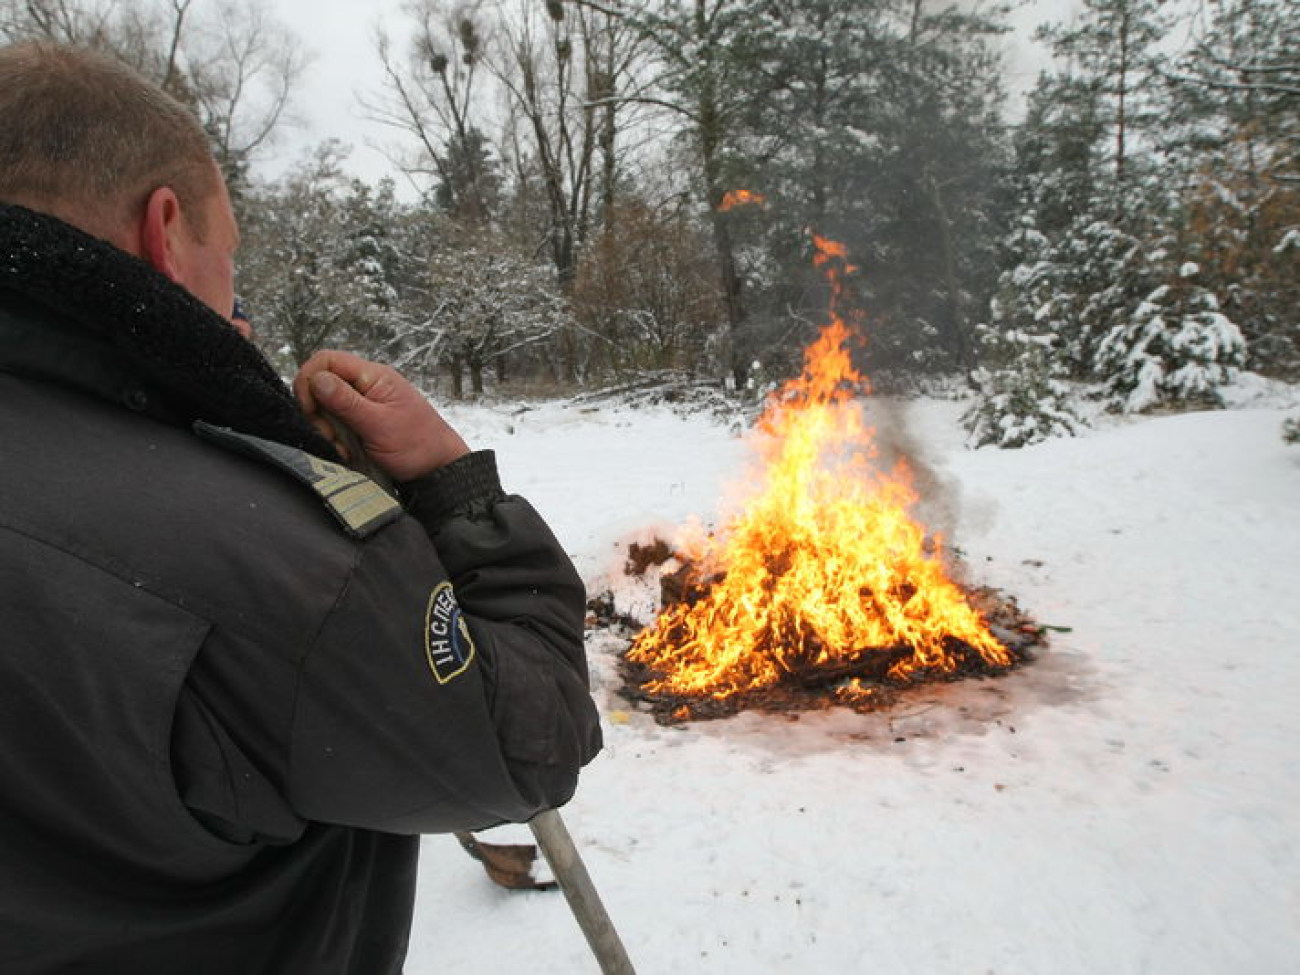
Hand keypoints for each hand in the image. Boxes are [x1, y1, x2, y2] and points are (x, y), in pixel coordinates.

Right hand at [293, 350, 469, 481]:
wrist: (438, 469)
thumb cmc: (418, 445)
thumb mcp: (378, 424)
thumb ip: (346, 402)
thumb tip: (316, 379)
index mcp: (373, 376)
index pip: (326, 360)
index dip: (309, 381)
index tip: (311, 410)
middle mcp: (367, 384)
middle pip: (322, 383)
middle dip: (317, 411)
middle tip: (331, 436)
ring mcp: (364, 403)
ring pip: (326, 406)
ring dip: (326, 428)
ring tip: (343, 448)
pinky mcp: (362, 421)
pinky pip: (337, 422)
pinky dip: (335, 437)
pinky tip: (347, 451)